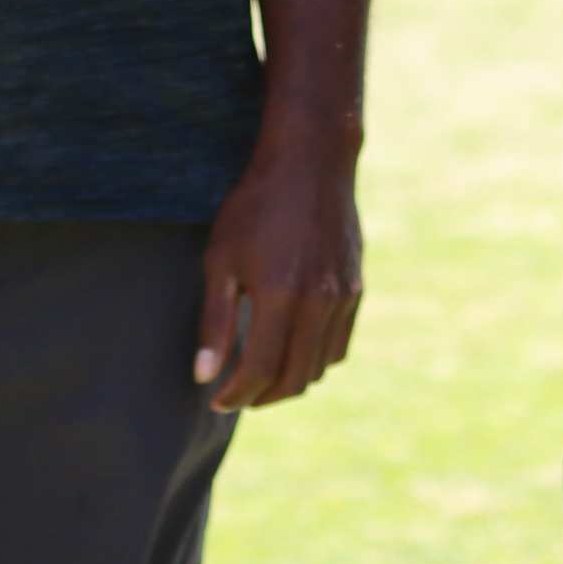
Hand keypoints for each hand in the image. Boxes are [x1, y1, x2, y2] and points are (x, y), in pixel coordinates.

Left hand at [197, 128, 362, 412]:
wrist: (311, 163)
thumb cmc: (255, 207)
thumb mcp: (220, 259)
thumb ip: (215, 322)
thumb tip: (205, 375)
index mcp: (280, 295)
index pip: (261, 369)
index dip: (237, 394)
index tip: (218, 400)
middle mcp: (318, 301)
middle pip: (295, 377)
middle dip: (262, 396)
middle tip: (237, 396)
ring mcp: (343, 296)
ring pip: (320, 365)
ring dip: (290, 381)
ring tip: (262, 377)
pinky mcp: (357, 288)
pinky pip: (339, 344)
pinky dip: (315, 359)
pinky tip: (291, 350)